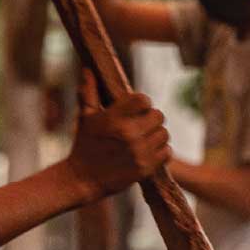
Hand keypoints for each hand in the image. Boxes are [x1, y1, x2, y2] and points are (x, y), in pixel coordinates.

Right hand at [67, 71, 170, 198]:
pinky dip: (160, 151)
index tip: (137, 109)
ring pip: (164, 134)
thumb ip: (89, 92)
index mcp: (113, 118)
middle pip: (159, 115)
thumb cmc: (84, 145)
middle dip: (151, 118)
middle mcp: (128, 133)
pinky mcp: (145, 168)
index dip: (143, 103)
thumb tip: (88, 70)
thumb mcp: (84, 117)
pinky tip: (147, 151)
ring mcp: (138, 152)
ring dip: (156, 135)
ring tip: (144, 138)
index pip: (143, 100)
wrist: (82, 179)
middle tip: (141, 124)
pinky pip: (167, 152)